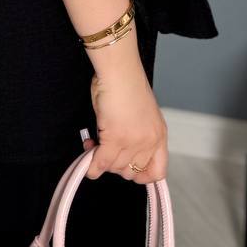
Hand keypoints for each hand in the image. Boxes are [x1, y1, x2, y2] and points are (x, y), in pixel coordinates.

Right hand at [82, 66, 167, 183]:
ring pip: (114, 168)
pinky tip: (87, 161)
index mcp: (159, 135)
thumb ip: (136, 135)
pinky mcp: (116, 138)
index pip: (158, 172)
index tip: (127, 169)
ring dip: (101, 161)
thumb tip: (117, 152)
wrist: (119, 72)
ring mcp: (133, 141)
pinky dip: (91, 165)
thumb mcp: (141, 115)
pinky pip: (101, 162)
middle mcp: (149, 141)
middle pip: (131, 172)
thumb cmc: (126, 85)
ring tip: (94, 145)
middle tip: (104, 151)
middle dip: (115, 165)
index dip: (141, 175)